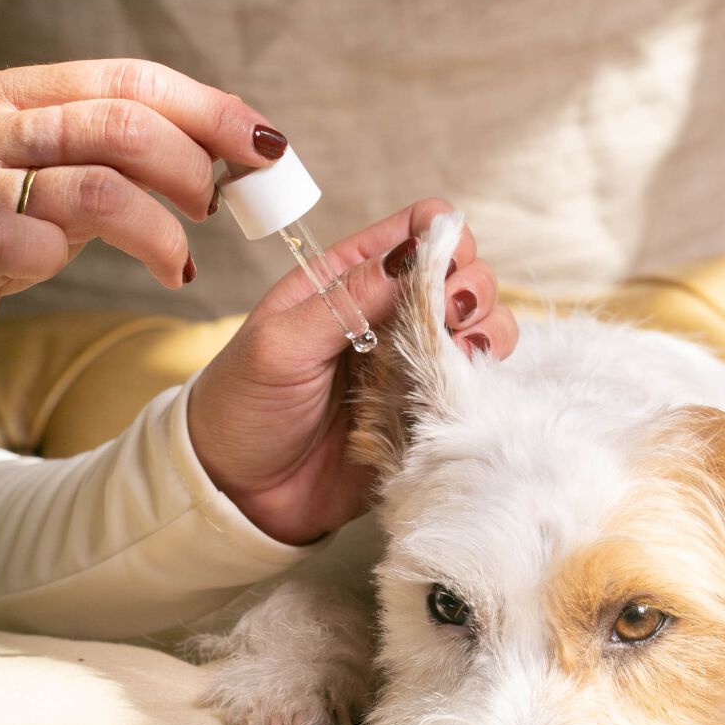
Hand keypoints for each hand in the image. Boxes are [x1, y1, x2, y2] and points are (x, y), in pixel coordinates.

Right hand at [0, 58, 286, 377]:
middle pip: (124, 127)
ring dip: (160, 230)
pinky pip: (20, 243)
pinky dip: (82, 263)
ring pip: (94, 187)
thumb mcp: (61, 169)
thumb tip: (225, 156)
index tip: (265, 148)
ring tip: (180, 260)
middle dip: (194, 169)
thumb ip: (127, 155)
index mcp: (28, 94)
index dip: (211, 113)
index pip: (135, 81)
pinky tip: (115, 285)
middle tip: (217, 210)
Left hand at [187, 199, 519, 544]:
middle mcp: (387, 316)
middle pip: (463, 275)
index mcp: (346, 281)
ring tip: (459, 356)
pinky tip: (460, 388)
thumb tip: (413, 252)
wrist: (239, 492)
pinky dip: (482, 379)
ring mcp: (410, 365)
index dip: (442, 240)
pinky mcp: (423, 412)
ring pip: (481, 327)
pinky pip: (474, 385)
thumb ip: (347, 298)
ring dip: (485, 333)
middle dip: (471, 288)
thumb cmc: (243, 408)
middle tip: (451, 321)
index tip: (442, 273)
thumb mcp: (282, 344)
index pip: (417, 232)